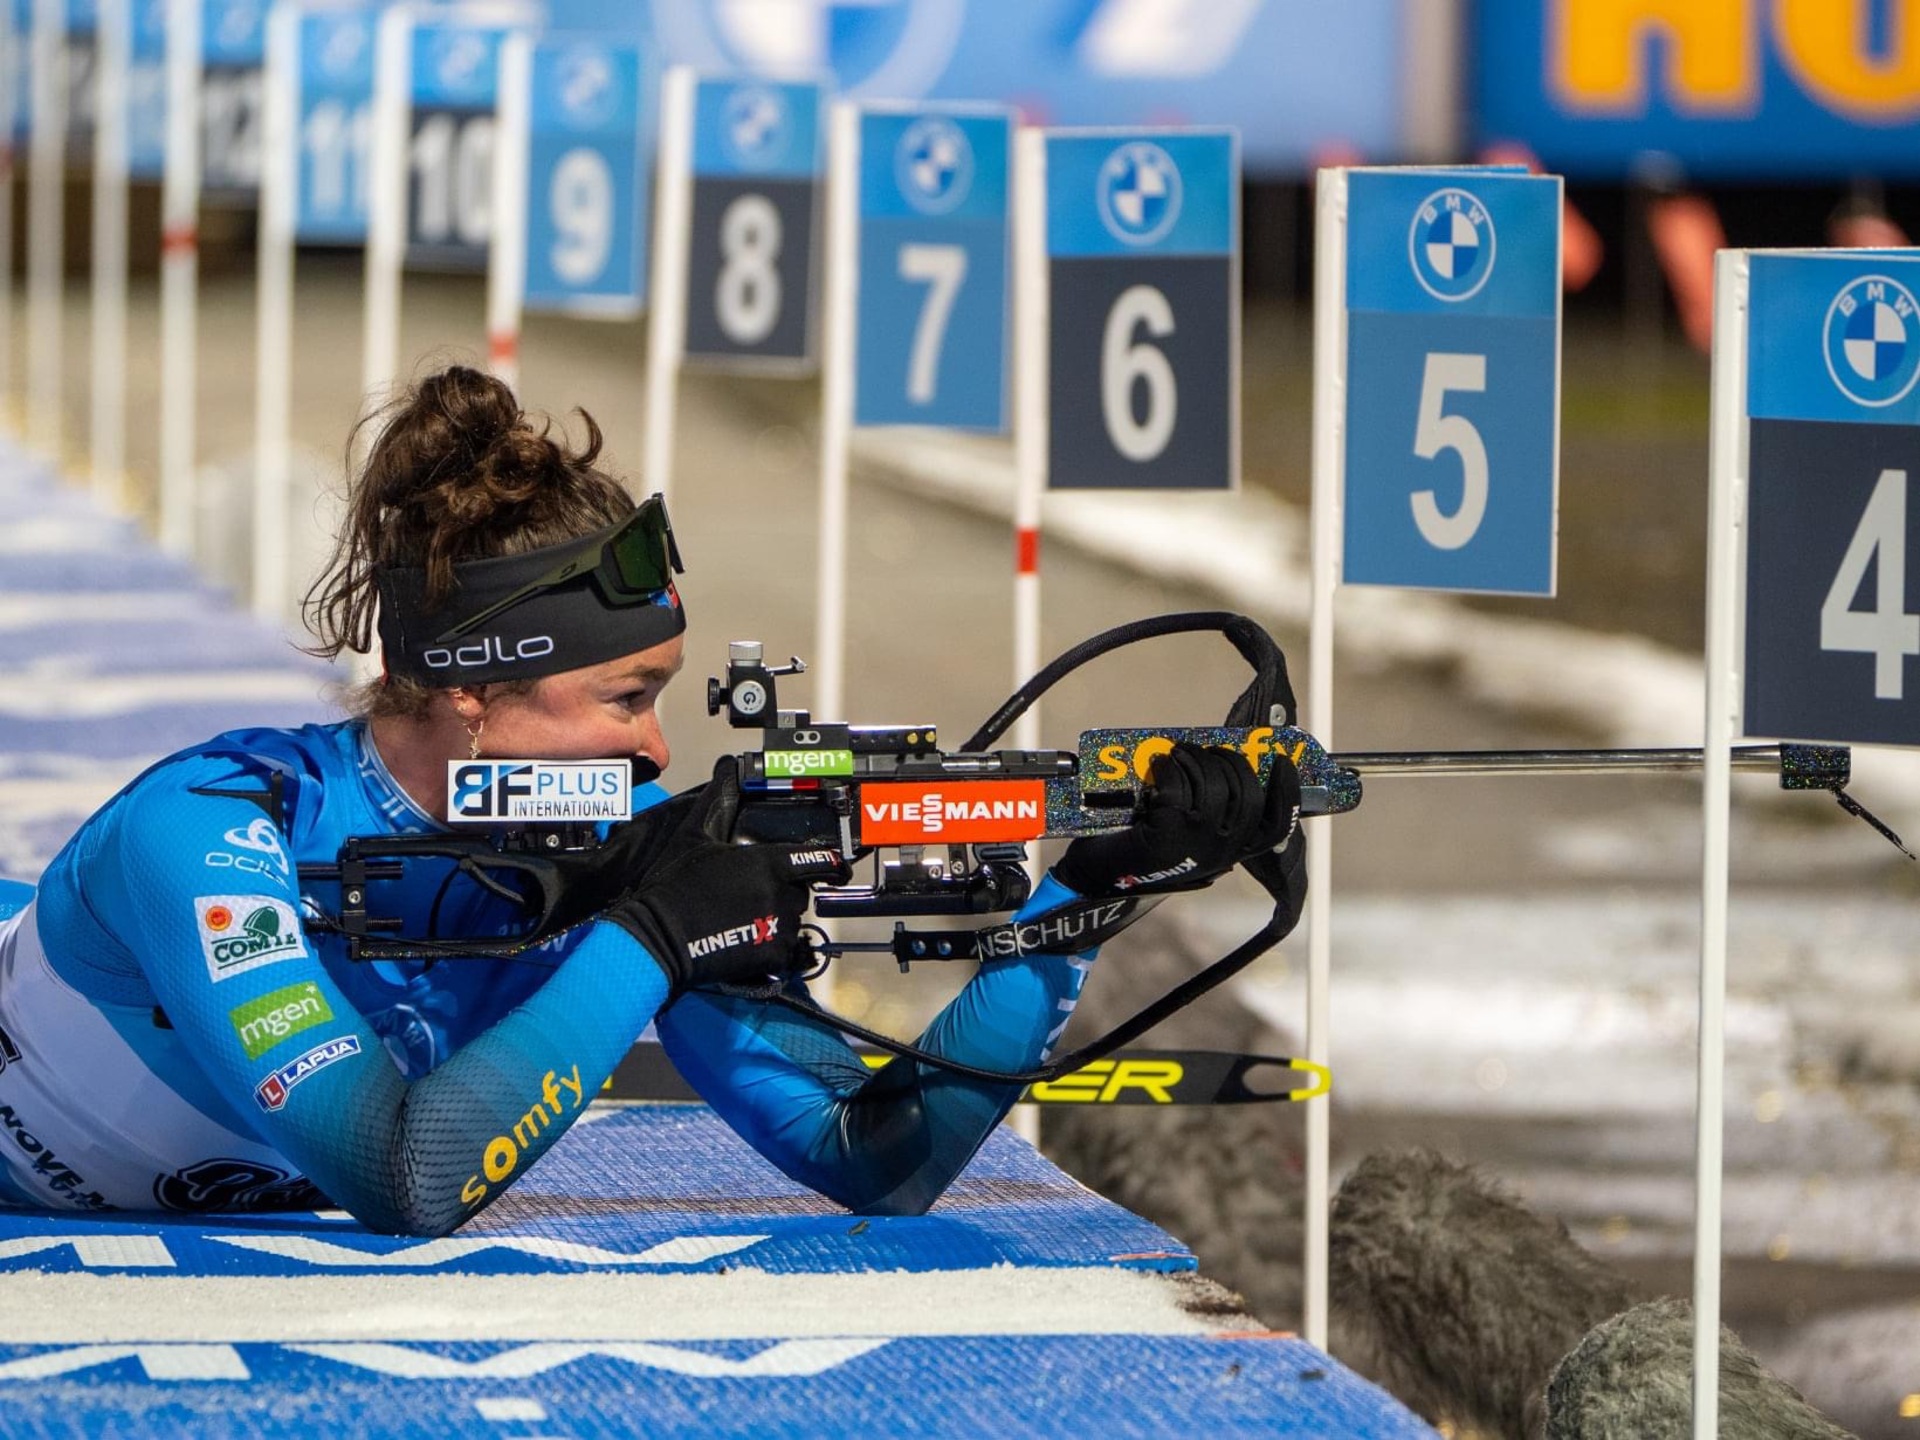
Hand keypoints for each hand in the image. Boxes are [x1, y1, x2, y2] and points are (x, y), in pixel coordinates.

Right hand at [602, 757, 848, 991]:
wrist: (659, 936)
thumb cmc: (674, 887)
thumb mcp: (695, 836)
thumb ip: (718, 802)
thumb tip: (727, 770)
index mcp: (769, 862)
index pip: (819, 861)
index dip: (829, 864)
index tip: (834, 868)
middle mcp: (782, 893)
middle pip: (801, 891)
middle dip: (784, 892)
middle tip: (751, 897)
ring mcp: (780, 926)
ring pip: (795, 921)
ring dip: (778, 921)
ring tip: (744, 921)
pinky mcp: (773, 955)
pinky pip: (788, 951)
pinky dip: (773, 948)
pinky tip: (748, 942)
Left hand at [1053, 741, 1301, 898]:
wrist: (1094, 881)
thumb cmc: (1139, 853)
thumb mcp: (1185, 836)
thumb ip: (1211, 813)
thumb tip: (1223, 766)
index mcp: (1233, 853)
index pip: (1277, 824)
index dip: (1286, 791)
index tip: (1281, 761)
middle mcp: (1222, 852)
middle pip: (1248, 791)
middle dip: (1227, 759)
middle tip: (1202, 751)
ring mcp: (1198, 844)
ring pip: (1214, 782)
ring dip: (1194, 757)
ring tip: (1176, 754)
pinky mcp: (1169, 833)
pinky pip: (1178, 784)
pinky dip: (1168, 768)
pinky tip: (1158, 767)